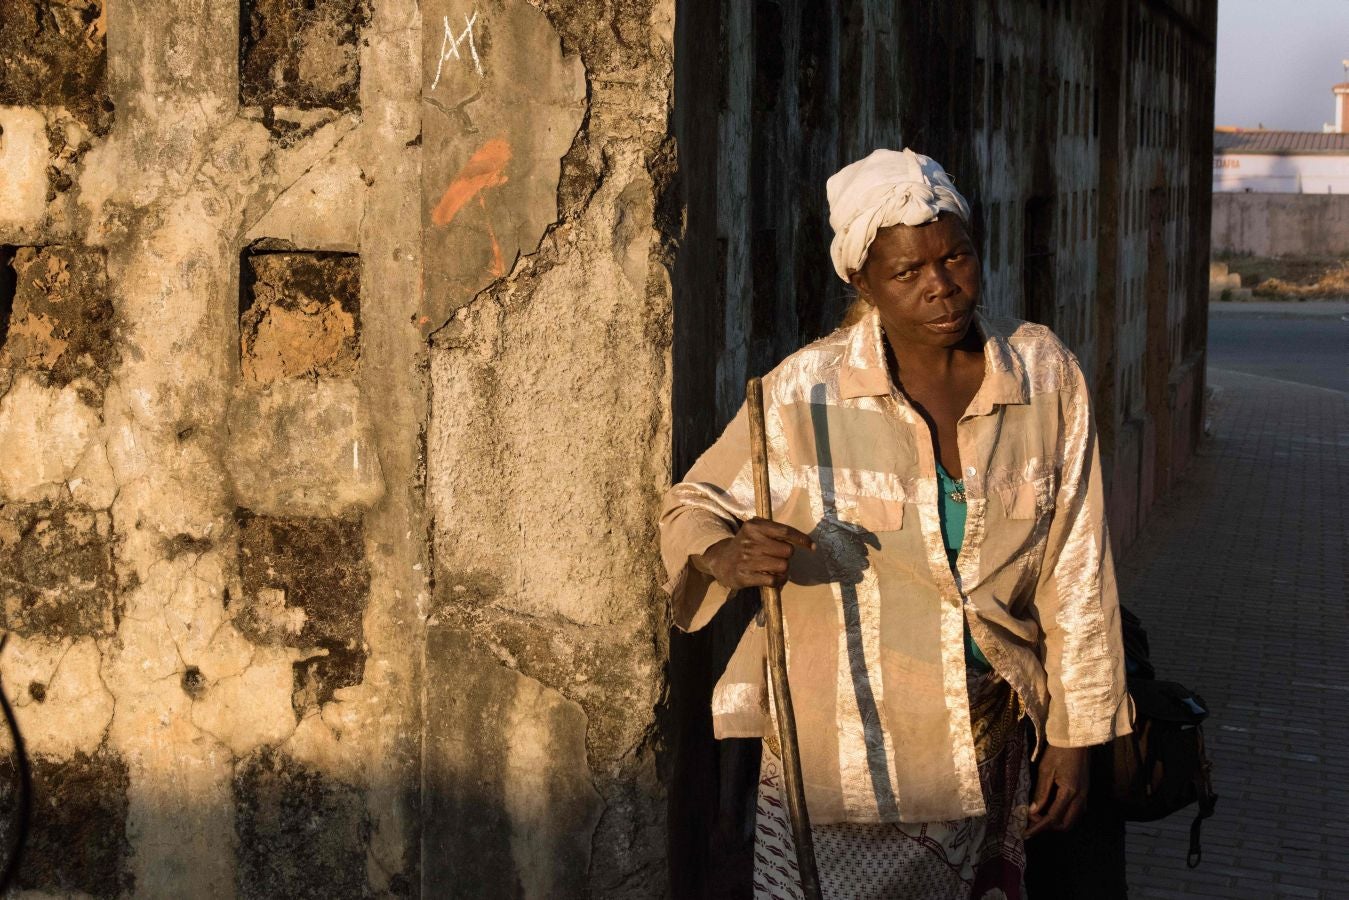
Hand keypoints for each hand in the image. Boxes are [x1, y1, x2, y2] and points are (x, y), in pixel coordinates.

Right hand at [693, 519, 814, 590]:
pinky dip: (779, 581)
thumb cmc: (746, 545)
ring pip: (783, 566)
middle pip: (787, 551)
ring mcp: (747, 560)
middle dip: (787, 556)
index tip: (812, 546)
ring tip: (776, 569)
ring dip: (784, 570)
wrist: (721, 561)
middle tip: (778, 558)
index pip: (785, 531)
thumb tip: (807, 543)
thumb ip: (776, 531)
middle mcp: (750, 541)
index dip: (802, 539)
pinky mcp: (746, 576)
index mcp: (754, 526)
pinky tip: (774, 579)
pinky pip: (774, 580)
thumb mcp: (755, 530)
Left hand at [1026, 744, 1089, 836]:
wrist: (1077, 739)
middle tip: (1032, 822)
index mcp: (1070, 793)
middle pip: (1065, 824)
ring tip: (1039, 816)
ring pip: (1072, 819)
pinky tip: (1051, 809)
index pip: (1053, 818)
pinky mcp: (1085, 791)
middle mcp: (1081, 798)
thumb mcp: (1045, 770)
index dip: (1039, 827)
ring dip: (1056, 822)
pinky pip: (1076, 811)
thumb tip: (1033, 811)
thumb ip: (1041, 792)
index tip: (1026, 834)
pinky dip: (1064, 815)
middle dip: (1048, 827)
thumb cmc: (1059, 751)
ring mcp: (1085, 795)